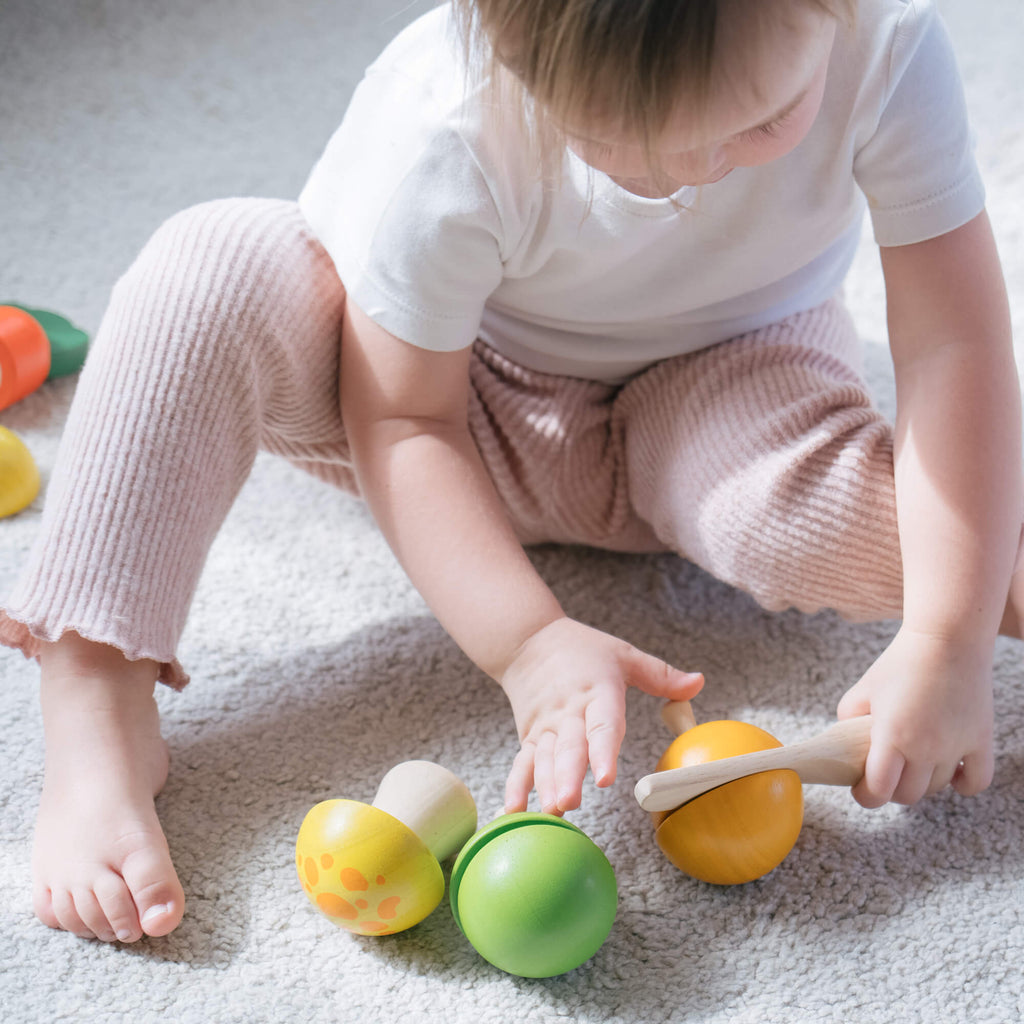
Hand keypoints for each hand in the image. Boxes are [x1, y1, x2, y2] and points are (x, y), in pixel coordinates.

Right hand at [499, 617, 703, 814]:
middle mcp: (568, 712)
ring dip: (545, 785)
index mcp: (596, 691)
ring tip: (552, 811)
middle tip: (570, 802)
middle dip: (568, 776)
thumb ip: (661, 675)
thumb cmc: (581, 648)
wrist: (527, 640)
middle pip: (568, 748)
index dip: (603, 751)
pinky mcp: (529, 735)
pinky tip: (514, 810)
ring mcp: (545, 725)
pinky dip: (516, 786)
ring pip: (544, 759)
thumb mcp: (624, 654)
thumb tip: (699, 683)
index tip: (605, 777)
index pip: (602, 724)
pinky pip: (522, 762)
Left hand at [837, 626, 994, 806]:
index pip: (878, 791)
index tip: (862, 788)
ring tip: (911, 762)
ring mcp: (957, 747)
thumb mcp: (863, 690)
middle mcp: (927, 747)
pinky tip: (949, 769)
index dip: (866, 795)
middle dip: (891, 789)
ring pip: (936, 788)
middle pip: (907, 795)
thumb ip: (847, 721)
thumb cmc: (901, 662)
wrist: (946, 639)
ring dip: (921, 782)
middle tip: (885, 772)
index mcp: (893, 736)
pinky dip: (962, 783)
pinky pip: (975, 782)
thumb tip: (849, 746)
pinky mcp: (982, 741)